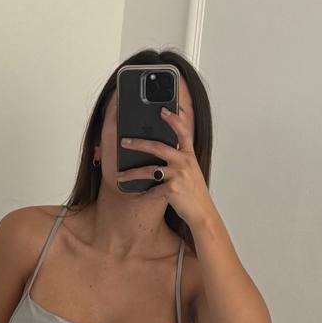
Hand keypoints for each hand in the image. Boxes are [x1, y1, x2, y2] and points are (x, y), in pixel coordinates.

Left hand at [117, 103, 214, 228]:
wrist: (202, 212)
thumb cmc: (194, 193)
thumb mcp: (191, 172)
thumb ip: (180, 160)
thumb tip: (161, 152)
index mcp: (189, 155)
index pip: (183, 131)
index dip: (173, 119)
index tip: (162, 110)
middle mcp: (184, 162)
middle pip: (158, 147)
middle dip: (138, 143)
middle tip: (124, 141)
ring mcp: (178, 175)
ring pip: (149, 170)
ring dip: (132, 173)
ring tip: (120, 175)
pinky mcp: (172, 189)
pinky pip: (152, 190)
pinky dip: (143, 193)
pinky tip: (134, 195)